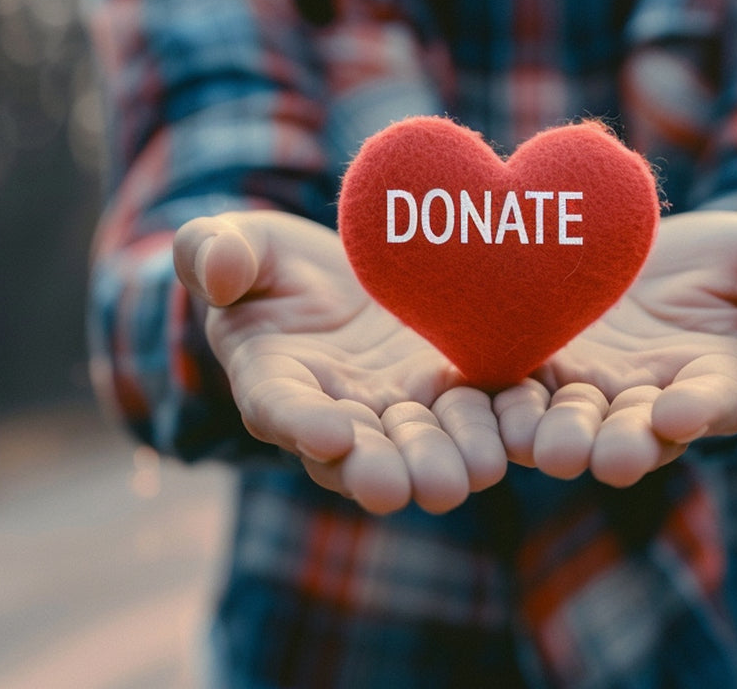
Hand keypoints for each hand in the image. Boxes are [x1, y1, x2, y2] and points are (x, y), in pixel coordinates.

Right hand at [173, 211, 505, 514]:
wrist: (341, 268)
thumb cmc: (267, 265)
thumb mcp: (233, 248)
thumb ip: (211, 255)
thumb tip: (213, 269)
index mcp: (275, 383)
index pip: (281, 410)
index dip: (303, 425)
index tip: (330, 436)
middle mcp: (338, 412)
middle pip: (360, 450)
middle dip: (384, 468)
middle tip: (407, 487)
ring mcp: (399, 405)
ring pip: (423, 440)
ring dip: (447, 459)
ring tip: (474, 473)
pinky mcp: (451, 387)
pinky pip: (477, 410)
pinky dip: (499, 423)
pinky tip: (524, 432)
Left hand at [493, 211, 736, 486]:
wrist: (656, 259)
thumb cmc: (730, 264)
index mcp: (717, 381)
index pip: (713, 401)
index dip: (700, 409)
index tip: (683, 412)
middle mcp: (653, 403)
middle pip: (638, 432)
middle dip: (620, 444)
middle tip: (602, 457)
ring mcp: (593, 393)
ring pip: (574, 423)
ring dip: (558, 437)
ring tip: (545, 447)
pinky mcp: (540, 371)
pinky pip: (520, 392)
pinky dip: (503, 403)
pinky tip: (483, 406)